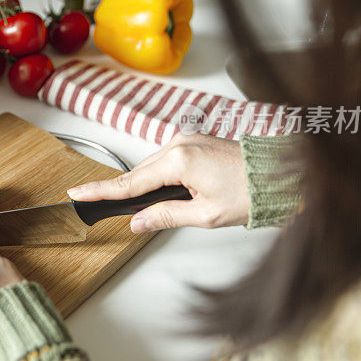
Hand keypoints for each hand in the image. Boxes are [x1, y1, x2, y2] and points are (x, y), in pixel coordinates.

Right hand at [67, 133, 249, 231]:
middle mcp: (179, 143)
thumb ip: (165, 216)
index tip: (77, 192)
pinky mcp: (195, 140)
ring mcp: (187, 138)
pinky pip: (166, 157)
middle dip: (127, 192)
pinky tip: (167, 189)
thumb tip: (138, 222)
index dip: (101, 191)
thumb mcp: (206, 215)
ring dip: (147, 184)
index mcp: (179, 160)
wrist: (283, 174)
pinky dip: (160, 174)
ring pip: (152, 165)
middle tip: (107, 208)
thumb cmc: (252, 192)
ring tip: (151, 206)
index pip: (130, 182)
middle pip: (139, 172)